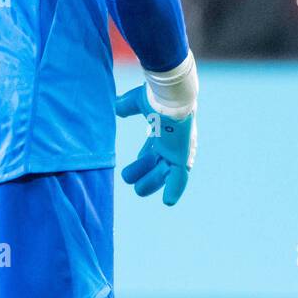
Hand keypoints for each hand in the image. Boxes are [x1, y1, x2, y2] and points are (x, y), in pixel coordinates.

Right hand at [115, 85, 195, 205]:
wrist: (170, 96)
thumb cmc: (157, 95)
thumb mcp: (137, 101)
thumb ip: (126, 105)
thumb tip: (115, 106)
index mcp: (163, 130)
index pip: (154, 149)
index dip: (145, 158)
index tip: (137, 161)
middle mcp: (171, 143)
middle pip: (157, 164)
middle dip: (144, 174)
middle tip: (129, 178)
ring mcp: (177, 151)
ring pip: (163, 174)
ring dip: (150, 183)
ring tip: (138, 190)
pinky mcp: (182, 157)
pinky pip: (179, 178)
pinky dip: (174, 189)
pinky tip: (168, 202)